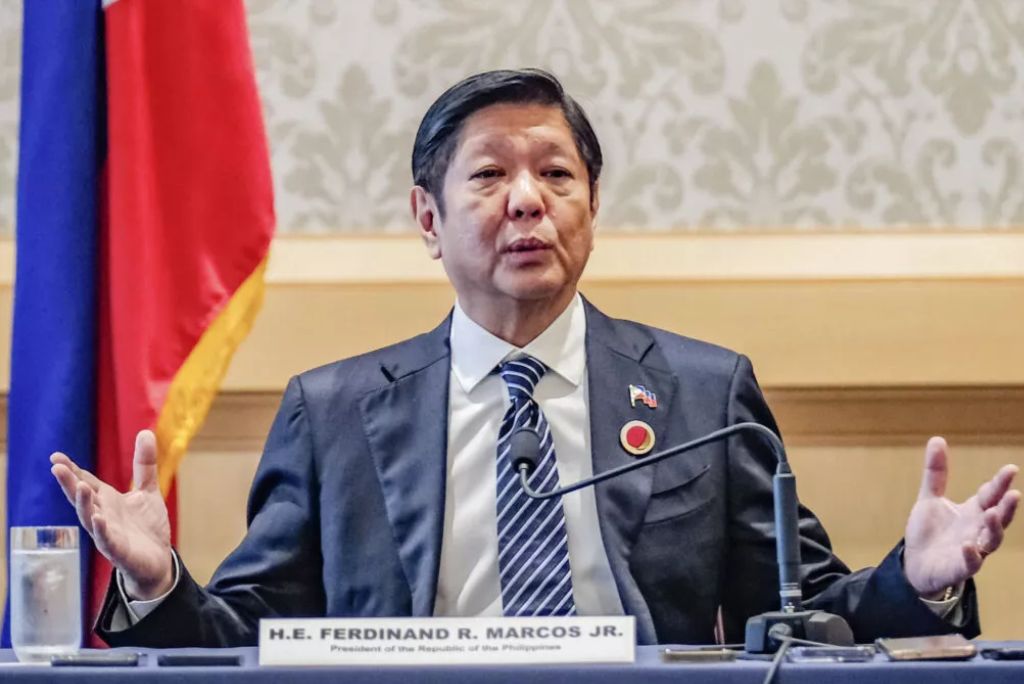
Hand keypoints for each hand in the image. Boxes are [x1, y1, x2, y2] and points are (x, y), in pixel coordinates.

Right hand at [50, 429, 173, 599]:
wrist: (158, 560)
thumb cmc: (147, 526)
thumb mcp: (148, 490)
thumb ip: (144, 465)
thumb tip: (146, 431)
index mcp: (108, 500)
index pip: (86, 482)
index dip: (72, 470)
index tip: (56, 456)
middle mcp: (102, 515)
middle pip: (82, 498)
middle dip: (69, 483)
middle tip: (56, 467)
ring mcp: (108, 534)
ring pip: (89, 518)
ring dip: (84, 503)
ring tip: (80, 487)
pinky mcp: (118, 551)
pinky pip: (106, 540)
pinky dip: (101, 530)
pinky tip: (98, 518)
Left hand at [904, 436, 1019, 596]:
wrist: (915, 563)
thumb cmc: (929, 531)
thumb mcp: (930, 498)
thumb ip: (936, 473)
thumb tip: (937, 438)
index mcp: (973, 511)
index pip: (990, 495)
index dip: (1000, 483)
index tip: (1011, 469)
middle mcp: (977, 529)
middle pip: (998, 517)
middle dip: (1006, 506)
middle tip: (1013, 493)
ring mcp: (971, 549)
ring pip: (991, 540)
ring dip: (994, 528)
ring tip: (992, 513)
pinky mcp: (959, 567)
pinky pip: (971, 563)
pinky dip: (971, 555)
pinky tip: (968, 546)